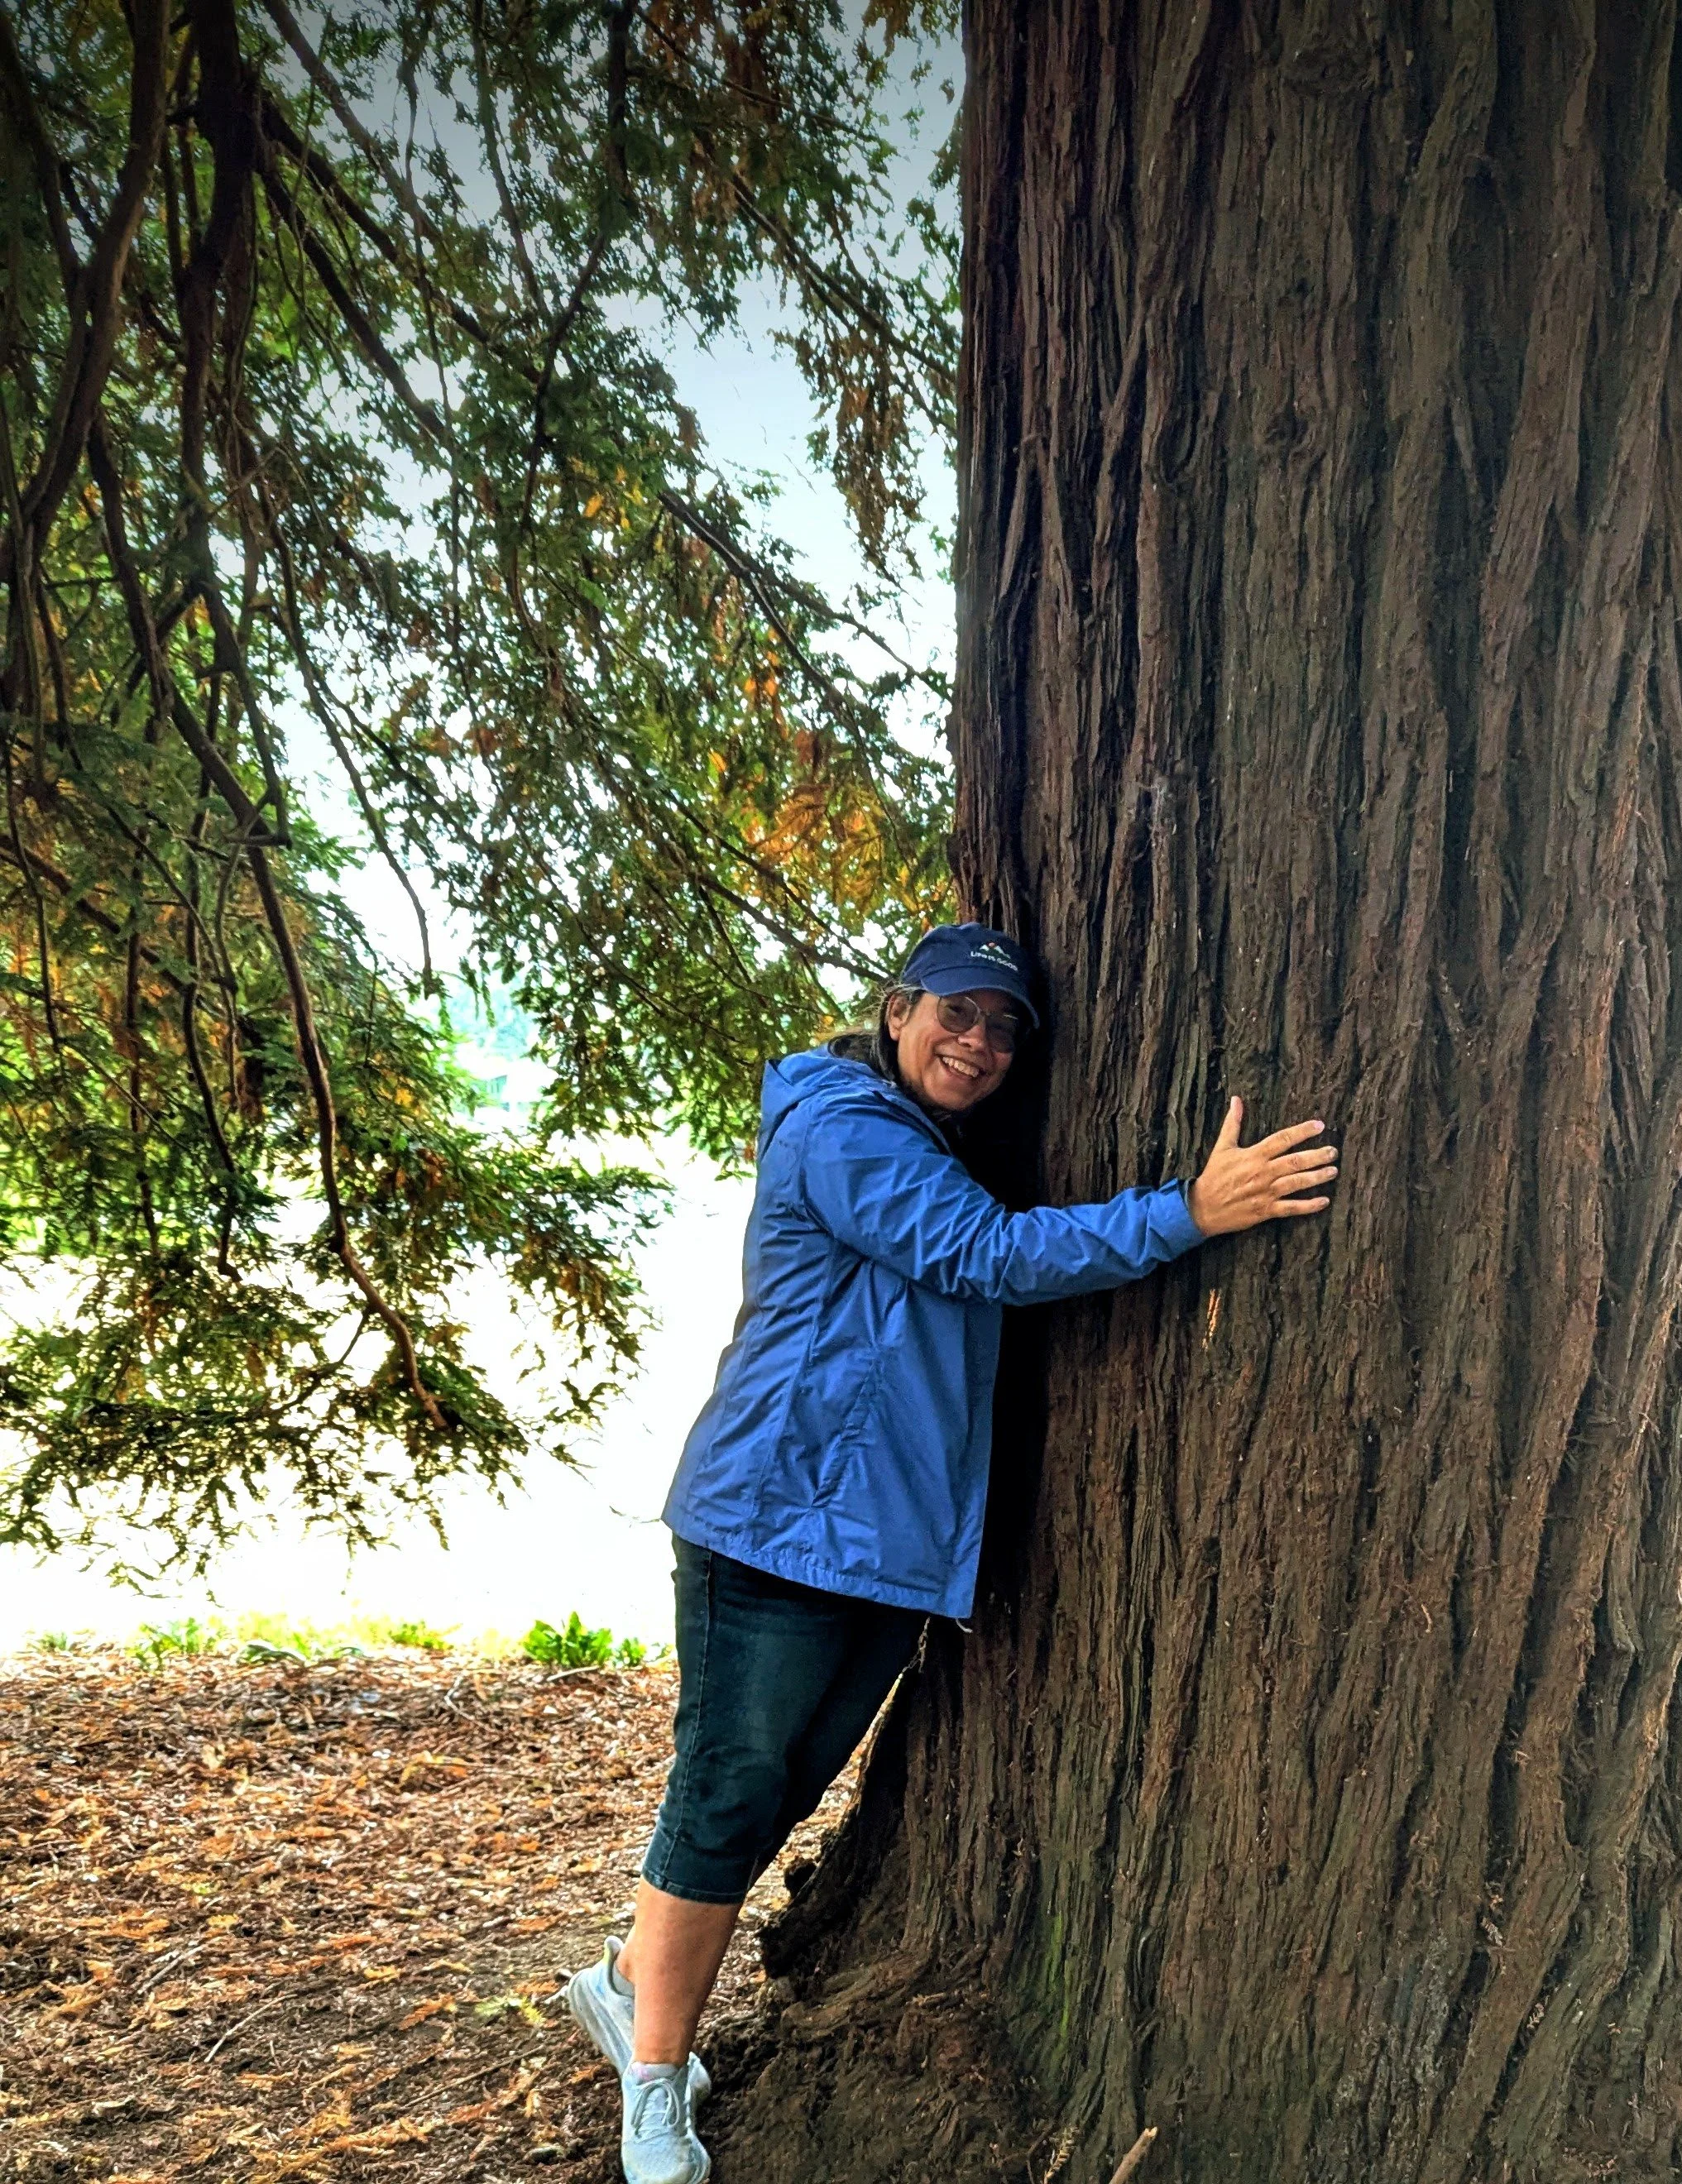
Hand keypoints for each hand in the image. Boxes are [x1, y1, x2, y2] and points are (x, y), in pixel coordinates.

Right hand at [1186, 1097, 1336, 1237]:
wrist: (1203, 1207)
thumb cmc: (1214, 1176)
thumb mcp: (1222, 1147)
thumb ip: (1232, 1123)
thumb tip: (1236, 1100)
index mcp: (1254, 1155)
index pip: (1282, 1139)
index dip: (1302, 1132)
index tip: (1319, 1126)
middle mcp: (1263, 1173)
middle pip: (1295, 1162)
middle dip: (1317, 1156)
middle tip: (1333, 1151)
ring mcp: (1266, 1193)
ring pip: (1297, 1183)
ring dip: (1317, 1177)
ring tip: (1333, 1170)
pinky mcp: (1266, 1210)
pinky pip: (1292, 1208)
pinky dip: (1309, 1205)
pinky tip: (1324, 1200)